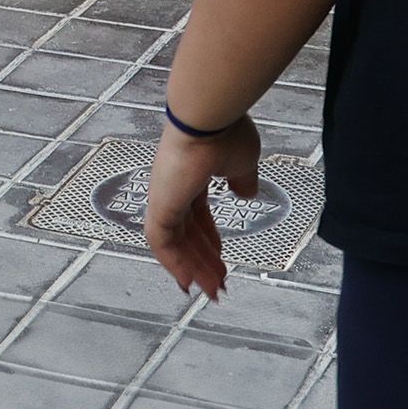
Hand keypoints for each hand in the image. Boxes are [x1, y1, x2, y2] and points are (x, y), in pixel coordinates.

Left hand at [143, 114, 261, 299]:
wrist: (209, 118)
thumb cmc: (225, 131)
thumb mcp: (244, 161)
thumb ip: (243, 180)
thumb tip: (247, 193)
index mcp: (193, 174)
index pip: (196, 214)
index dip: (209, 238)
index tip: (220, 257)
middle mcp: (175, 185)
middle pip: (187, 232)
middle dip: (203, 260)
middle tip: (218, 283)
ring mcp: (165, 195)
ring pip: (175, 242)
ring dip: (194, 267)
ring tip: (212, 290)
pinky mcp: (160, 204)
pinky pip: (162, 242)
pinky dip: (174, 263)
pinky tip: (189, 281)